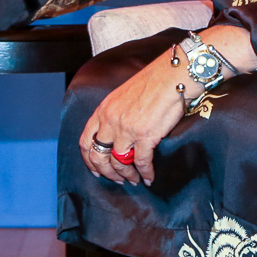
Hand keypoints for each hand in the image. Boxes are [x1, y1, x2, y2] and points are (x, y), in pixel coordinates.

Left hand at [78, 55, 192, 187]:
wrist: (171, 77)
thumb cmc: (151, 83)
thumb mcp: (121, 96)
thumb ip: (114, 114)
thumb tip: (115, 133)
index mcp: (102, 111)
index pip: (85, 141)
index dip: (88, 159)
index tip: (96, 169)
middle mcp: (110, 122)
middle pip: (98, 156)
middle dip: (106, 172)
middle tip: (116, 179)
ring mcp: (126, 130)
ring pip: (118, 163)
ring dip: (126, 175)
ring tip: (134, 180)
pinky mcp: (145, 136)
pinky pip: (142, 162)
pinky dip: (145, 173)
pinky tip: (149, 178)